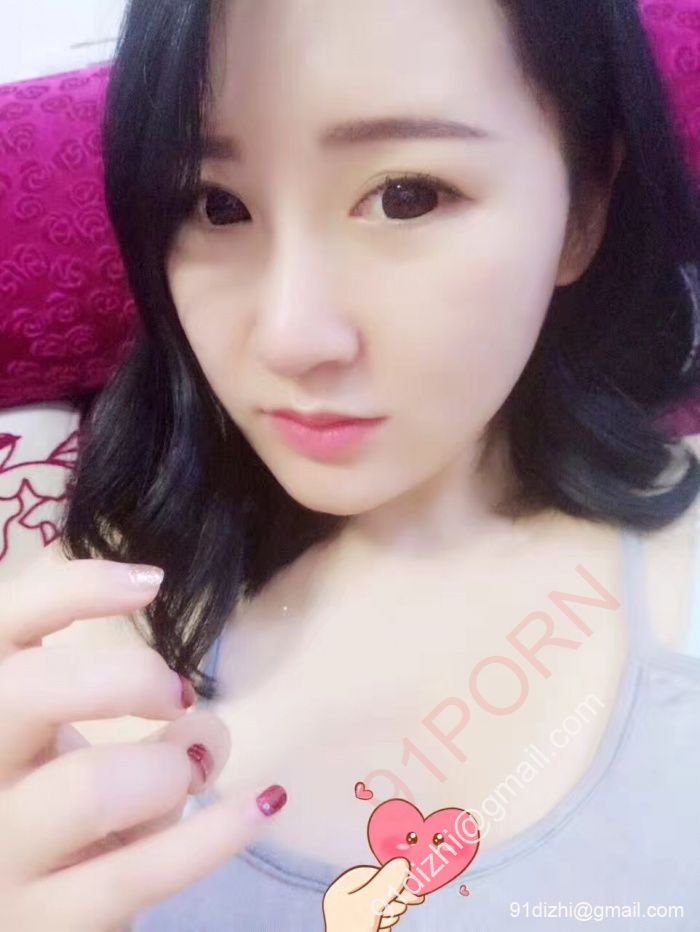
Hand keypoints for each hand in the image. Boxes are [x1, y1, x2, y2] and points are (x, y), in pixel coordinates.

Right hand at [0, 555, 283, 931]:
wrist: (20, 916)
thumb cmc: (50, 814)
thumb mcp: (70, 748)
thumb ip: (129, 719)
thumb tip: (205, 726)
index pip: (2, 623)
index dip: (74, 589)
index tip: (152, 584)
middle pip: (26, 691)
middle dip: (125, 677)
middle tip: (173, 693)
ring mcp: (0, 858)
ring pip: (86, 789)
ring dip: (164, 770)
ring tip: (186, 773)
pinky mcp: (43, 926)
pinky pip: (138, 874)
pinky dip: (216, 833)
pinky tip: (264, 803)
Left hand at [322, 857, 425, 930]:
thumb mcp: (370, 906)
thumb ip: (386, 883)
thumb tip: (403, 862)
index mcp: (340, 891)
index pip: (372, 874)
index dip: (393, 877)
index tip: (414, 883)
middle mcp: (346, 902)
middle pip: (379, 888)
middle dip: (395, 894)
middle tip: (416, 898)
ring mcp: (356, 918)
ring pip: (383, 904)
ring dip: (393, 909)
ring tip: (391, 918)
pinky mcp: (366, 929)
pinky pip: (382, 918)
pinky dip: (389, 921)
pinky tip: (386, 927)